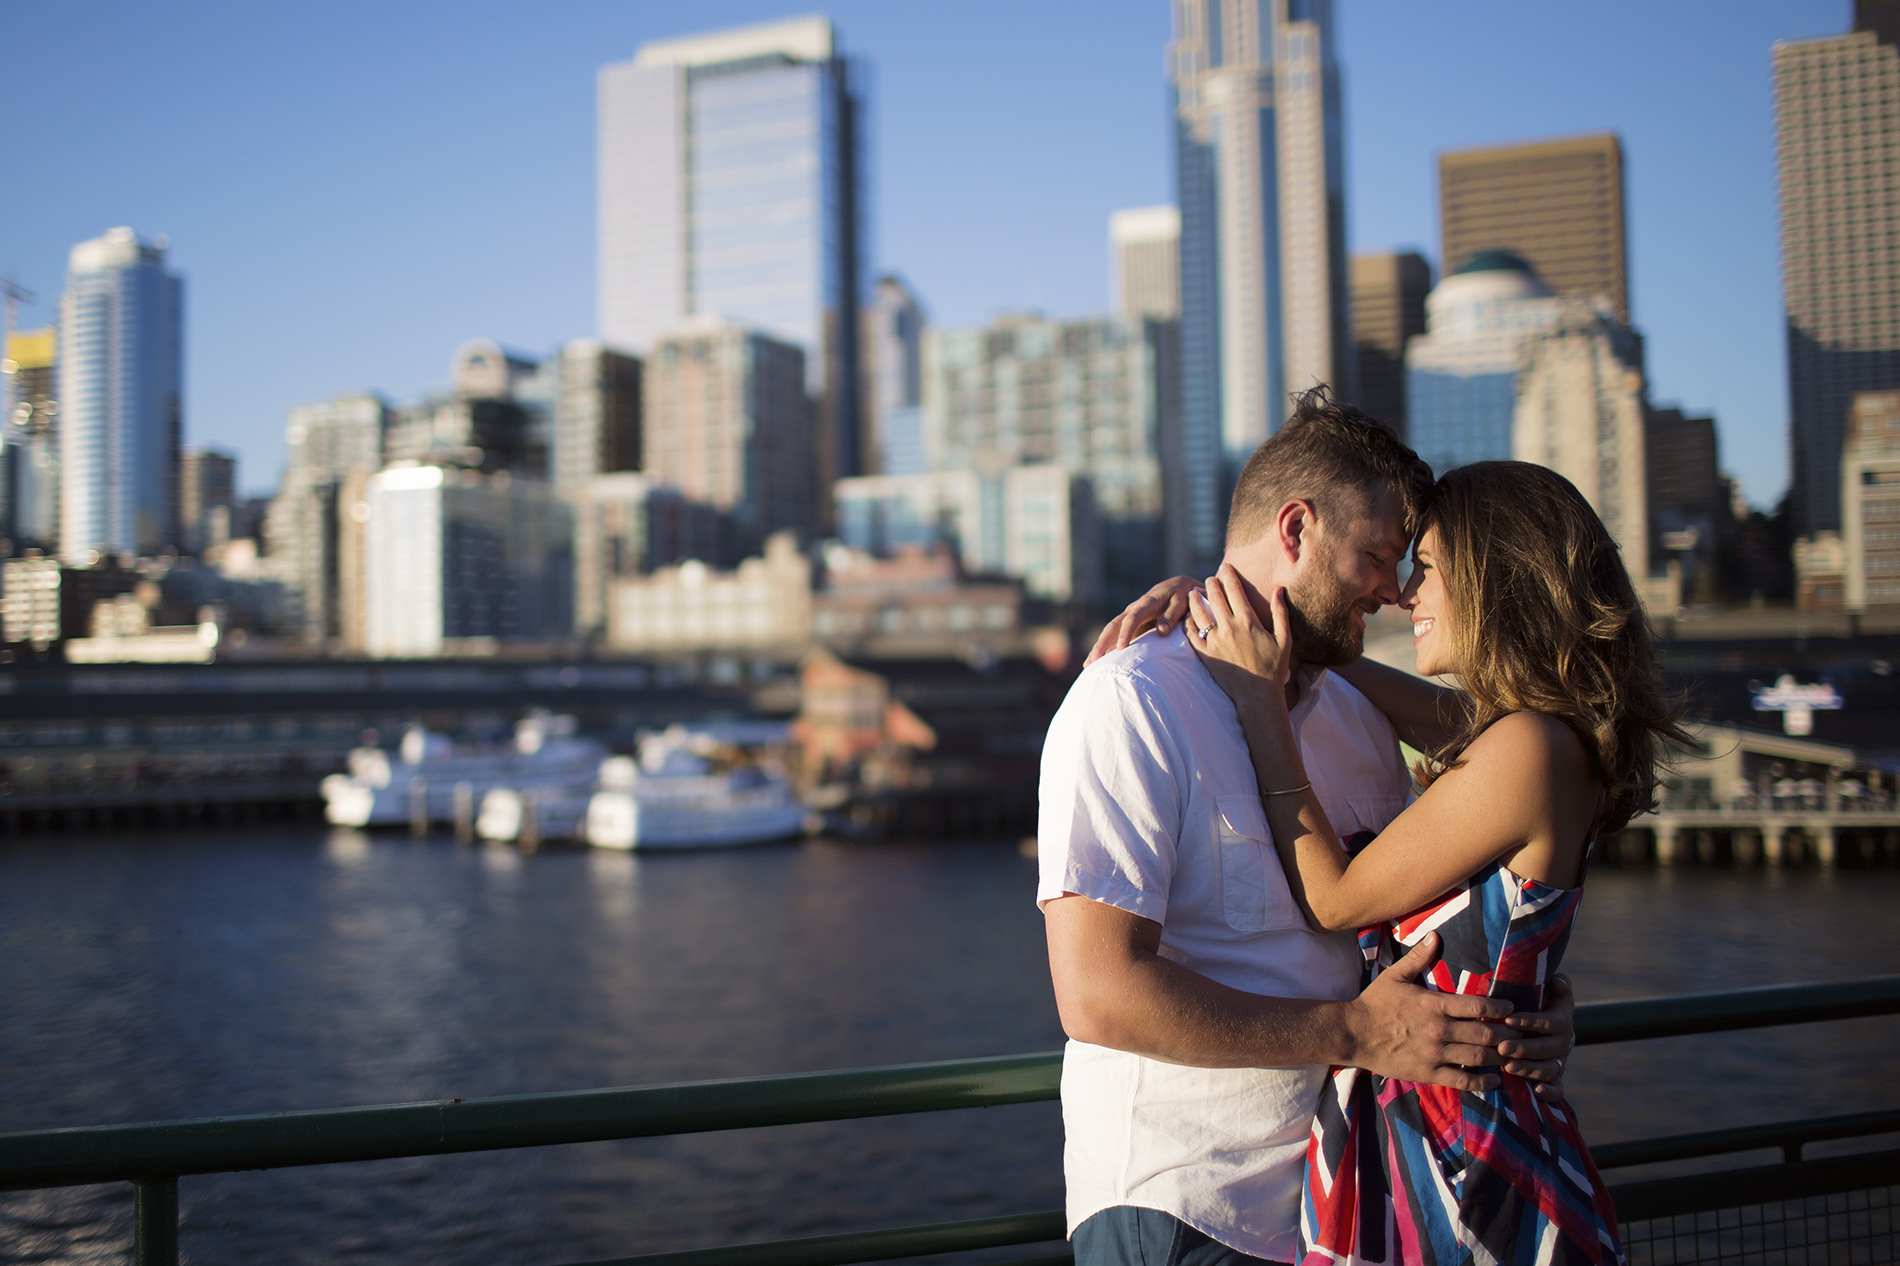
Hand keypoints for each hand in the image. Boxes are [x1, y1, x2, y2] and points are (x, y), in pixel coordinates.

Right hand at [1085, 576, 1197, 664]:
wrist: (1178, 587)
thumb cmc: (1182, 595)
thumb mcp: (1180, 602)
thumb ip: (1171, 616)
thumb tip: (1162, 631)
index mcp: (1146, 604)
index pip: (1132, 619)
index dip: (1125, 633)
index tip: (1122, 649)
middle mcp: (1133, 610)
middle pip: (1113, 626)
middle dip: (1102, 643)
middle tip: (1093, 660)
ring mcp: (1129, 617)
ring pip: (1110, 632)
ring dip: (1100, 647)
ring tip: (1088, 665)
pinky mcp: (1130, 624)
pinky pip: (1115, 636)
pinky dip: (1107, 647)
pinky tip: (1098, 661)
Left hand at [1188, 564, 1292, 701]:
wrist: (1258, 694)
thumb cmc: (1274, 667)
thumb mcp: (1284, 639)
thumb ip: (1281, 612)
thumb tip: (1279, 589)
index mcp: (1248, 621)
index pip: (1235, 590)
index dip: (1228, 575)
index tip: (1225, 568)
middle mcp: (1229, 628)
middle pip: (1215, 597)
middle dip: (1211, 583)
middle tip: (1209, 578)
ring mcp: (1215, 641)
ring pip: (1199, 612)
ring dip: (1195, 599)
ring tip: (1193, 592)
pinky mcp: (1206, 654)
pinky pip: (1192, 634)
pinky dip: (1188, 622)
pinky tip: (1187, 617)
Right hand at [1346, 932, 1512, 1091]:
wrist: (1353, 1033)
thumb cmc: (1375, 1002)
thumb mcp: (1395, 976)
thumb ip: (1418, 956)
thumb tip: (1435, 935)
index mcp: (1434, 1004)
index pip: (1479, 1005)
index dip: (1500, 1008)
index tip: (1511, 1010)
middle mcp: (1439, 1029)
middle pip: (1486, 1033)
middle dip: (1507, 1035)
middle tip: (1520, 1035)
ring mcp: (1434, 1053)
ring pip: (1479, 1058)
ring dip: (1500, 1057)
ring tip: (1511, 1055)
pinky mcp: (1428, 1072)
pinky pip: (1462, 1080)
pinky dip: (1483, 1082)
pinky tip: (1494, 1080)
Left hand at [1500, 972, 1575, 1102]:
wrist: (1540, 1024)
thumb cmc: (1535, 1002)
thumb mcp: (1543, 990)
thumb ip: (1554, 984)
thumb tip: (1559, 980)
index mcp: (1562, 1020)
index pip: (1551, 1022)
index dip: (1531, 1021)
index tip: (1509, 1019)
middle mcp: (1564, 1042)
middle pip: (1548, 1048)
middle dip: (1525, 1048)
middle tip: (1503, 1048)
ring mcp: (1560, 1061)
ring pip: (1550, 1068)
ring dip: (1530, 1068)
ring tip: (1508, 1067)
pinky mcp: (1556, 1077)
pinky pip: (1558, 1088)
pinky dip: (1550, 1092)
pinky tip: (1536, 1090)